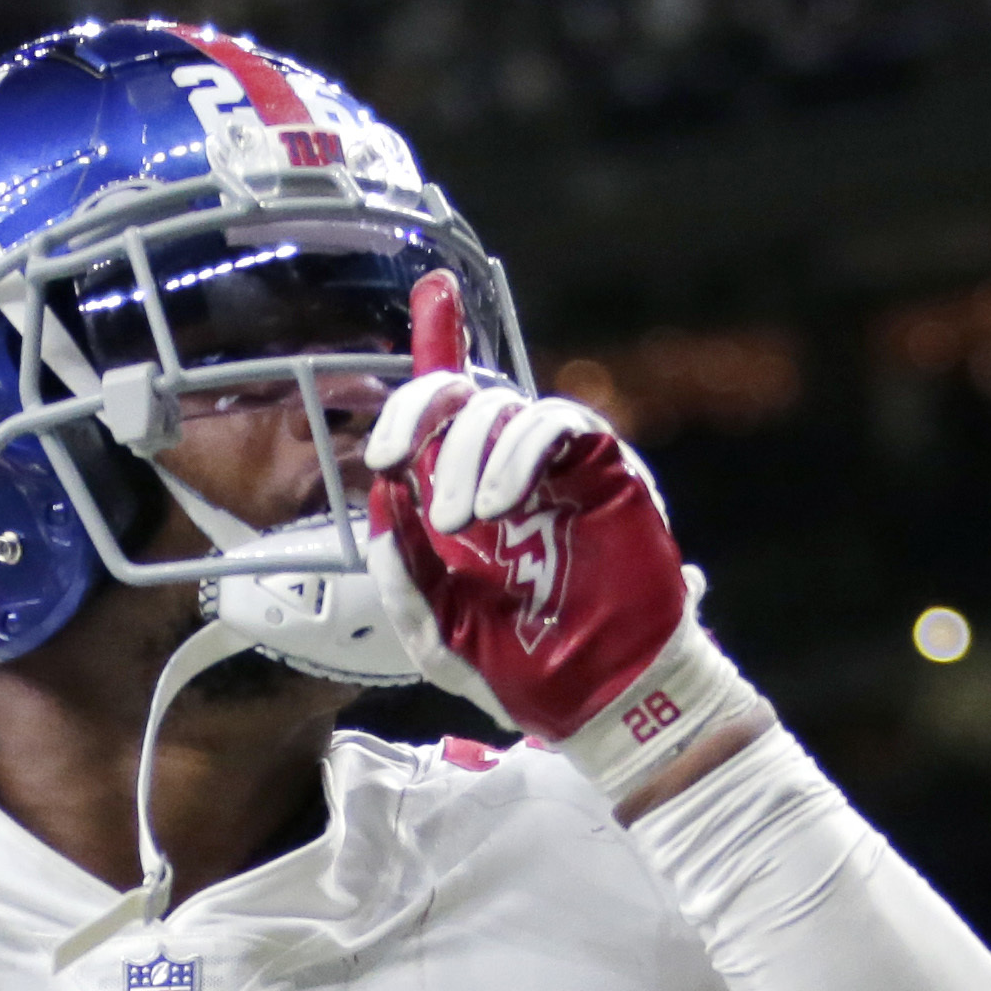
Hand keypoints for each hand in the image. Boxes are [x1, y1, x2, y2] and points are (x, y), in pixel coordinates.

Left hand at [360, 274, 695, 741]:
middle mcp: (510, 471)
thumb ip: (401, 567)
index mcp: (466, 496)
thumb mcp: (433, 627)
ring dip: (465, 452)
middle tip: (391, 465)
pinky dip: (517, 451)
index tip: (434, 292)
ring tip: (463, 522)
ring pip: (503, 405)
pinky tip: (500, 505)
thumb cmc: (522, 668)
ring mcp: (558, 468)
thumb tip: (386, 497)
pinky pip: (556, 422)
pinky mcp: (604, 469)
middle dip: (416, 412)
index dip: (441, 340)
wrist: (597, 697)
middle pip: (461, 394)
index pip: (448, 409)